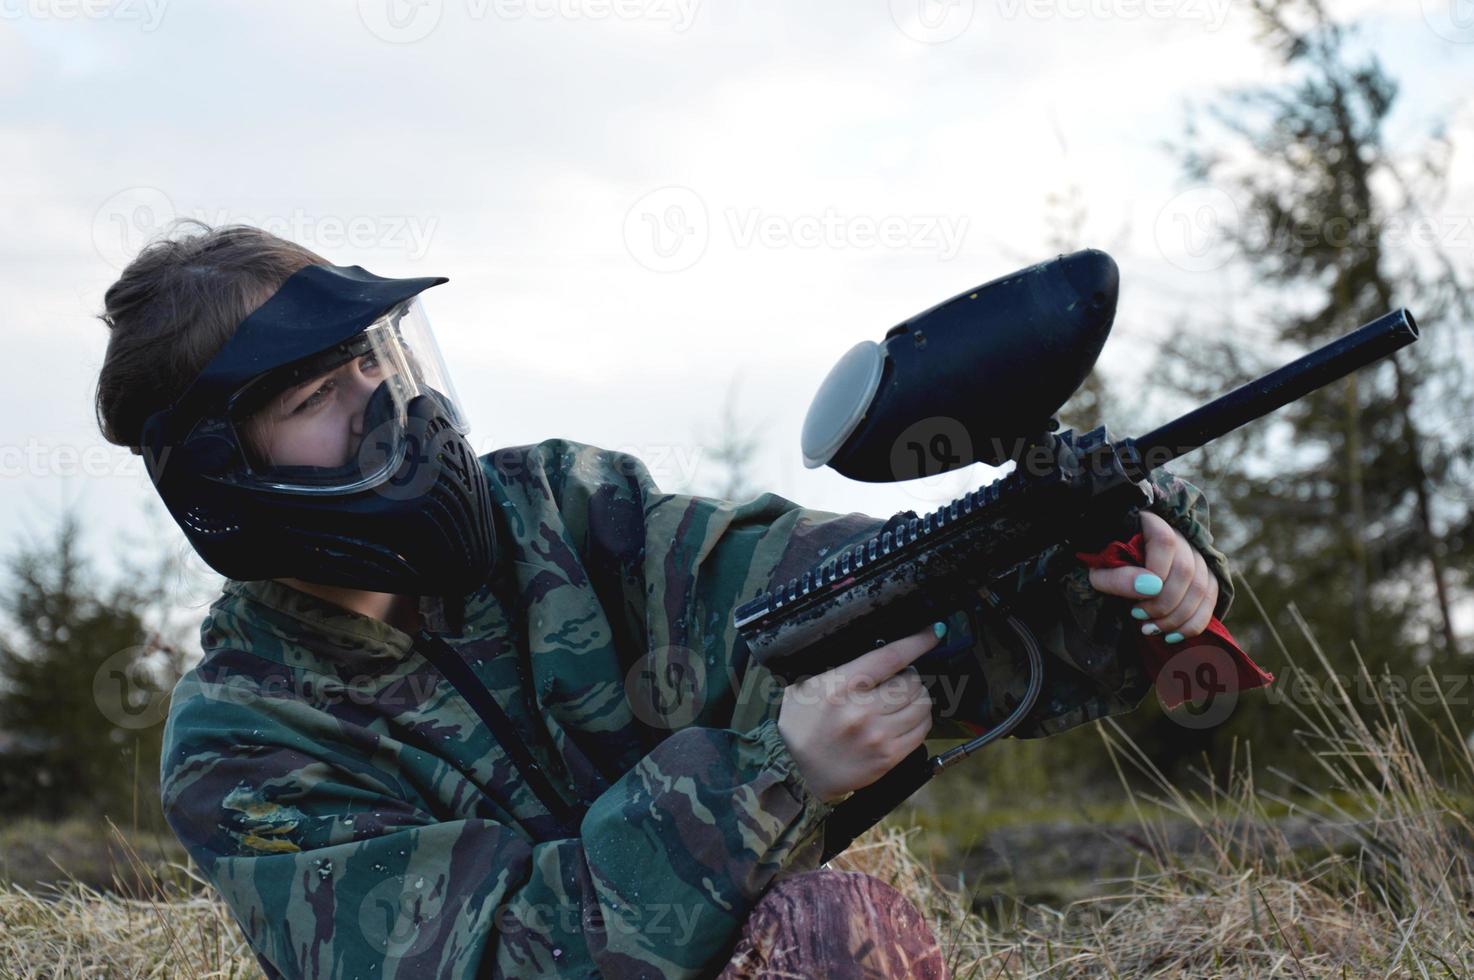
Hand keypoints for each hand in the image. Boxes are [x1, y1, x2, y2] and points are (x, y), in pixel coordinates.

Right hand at [777, 626, 938, 802]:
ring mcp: (877, 737)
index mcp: (840, 687)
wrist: (794, 770)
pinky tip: (908, 718)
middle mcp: (861, 711)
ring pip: (921, 706)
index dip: (917, 642)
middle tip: (902, 678)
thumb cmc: (800, 722)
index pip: (889, 657)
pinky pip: (921, 732)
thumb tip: (878, 649)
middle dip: (911, 676)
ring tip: (905, 699)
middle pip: (911, 682)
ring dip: (918, 698)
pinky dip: (921, 720)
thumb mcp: (808, 684)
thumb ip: (841, 667)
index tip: (932, 632)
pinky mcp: (887, 758)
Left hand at [1086, 511, 1218, 643]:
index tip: (1133, 602)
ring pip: (1202, 587)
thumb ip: (1118, 576)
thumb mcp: (1099, 570)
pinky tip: (1171, 636)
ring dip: (1177, 617)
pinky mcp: (1205, 575)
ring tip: (1149, 629)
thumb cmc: (1103, 565)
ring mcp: (1197, 555)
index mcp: (1151, 522)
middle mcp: (1181, 535)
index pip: (1165, 542)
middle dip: (1163, 604)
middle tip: (1138, 619)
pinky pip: (1210, 599)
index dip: (1154, 573)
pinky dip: (1194, 623)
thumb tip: (1151, 587)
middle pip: (1186, 569)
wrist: (1113, 567)